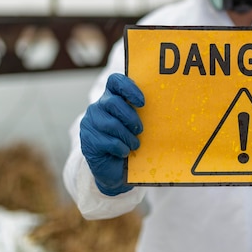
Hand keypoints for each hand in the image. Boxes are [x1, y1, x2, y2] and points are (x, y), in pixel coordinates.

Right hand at [80, 73, 144, 195]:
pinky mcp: (87, 141)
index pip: (115, 81)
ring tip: (134, 144)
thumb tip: (163, 104)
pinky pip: (108, 141)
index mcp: (111, 98)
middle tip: (140, 129)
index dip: (128, 87)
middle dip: (131, 117)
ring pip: (111, 124)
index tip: (142, 102)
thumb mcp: (137, 124)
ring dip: (128, 136)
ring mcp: (89, 123)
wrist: (116, 170)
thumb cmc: (130, 142)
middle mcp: (97, 107)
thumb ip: (142, 112)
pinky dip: (121, 148)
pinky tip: (124, 152)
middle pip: (113, 102)